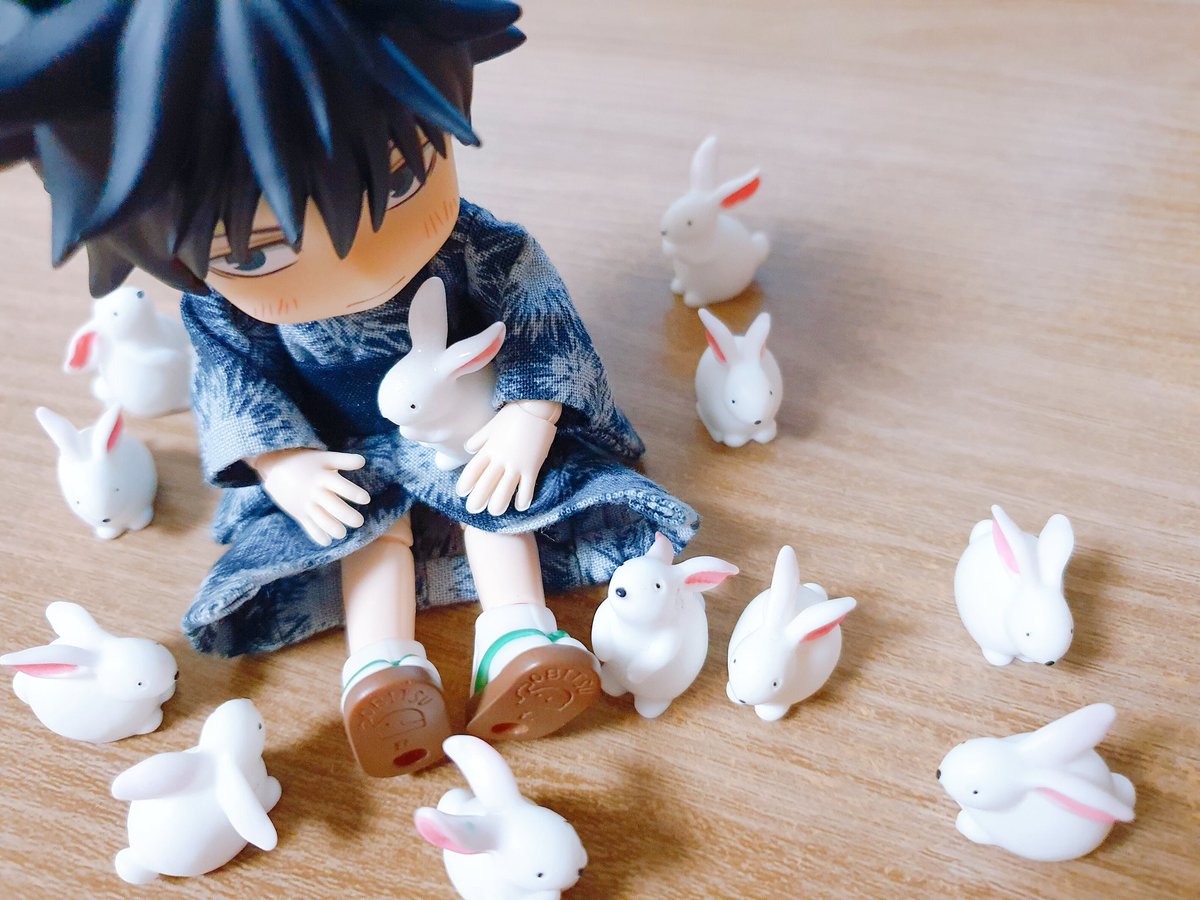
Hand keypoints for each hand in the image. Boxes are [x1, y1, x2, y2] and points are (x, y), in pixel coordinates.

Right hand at [252, 448, 369, 545]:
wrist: (276, 466)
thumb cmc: (307, 462)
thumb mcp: (325, 458)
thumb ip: (344, 460)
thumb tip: (363, 461)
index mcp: (322, 477)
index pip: (339, 485)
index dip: (352, 492)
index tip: (366, 499)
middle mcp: (314, 491)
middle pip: (331, 505)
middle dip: (345, 515)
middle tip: (359, 522)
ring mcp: (305, 503)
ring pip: (319, 518)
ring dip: (331, 528)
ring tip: (342, 534)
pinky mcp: (298, 512)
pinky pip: (307, 526)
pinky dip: (316, 535)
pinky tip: (327, 541)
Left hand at [455, 401, 558, 515]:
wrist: (537, 408)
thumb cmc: (513, 415)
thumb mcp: (491, 425)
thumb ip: (478, 439)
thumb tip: (467, 449)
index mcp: (489, 449)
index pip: (473, 470)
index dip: (465, 483)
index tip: (461, 493)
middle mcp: (501, 459)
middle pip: (486, 485)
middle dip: (478, 500)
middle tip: (473, 509)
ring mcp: (517, 464)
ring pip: (505, 490)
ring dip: (499, 504)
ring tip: (495, 511)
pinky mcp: (532, 467)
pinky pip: (527, 487)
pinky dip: (524, 498)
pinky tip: (521, 506)